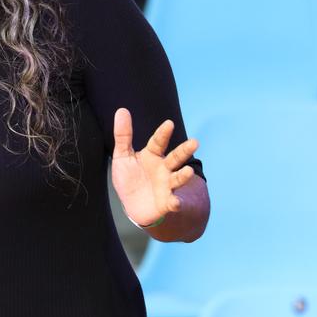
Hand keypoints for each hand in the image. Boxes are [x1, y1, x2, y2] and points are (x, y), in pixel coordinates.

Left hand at [110, 108, 197, 227]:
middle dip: (185, 151)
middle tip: (194, 142)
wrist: (132, 205)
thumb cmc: (130, 177)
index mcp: (152, 155)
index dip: (163, 133)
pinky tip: (176, 202)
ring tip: (188, 171)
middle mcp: (164, 169)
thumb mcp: (122, 156)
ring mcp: (167, 185)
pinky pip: (173, 202)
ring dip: (184, 176)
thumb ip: (123, 135)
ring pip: (178, 178)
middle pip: (176, 158)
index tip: (169, 124)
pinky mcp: (167, 203)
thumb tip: (121, 110)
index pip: (158, 142)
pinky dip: (176, 203)